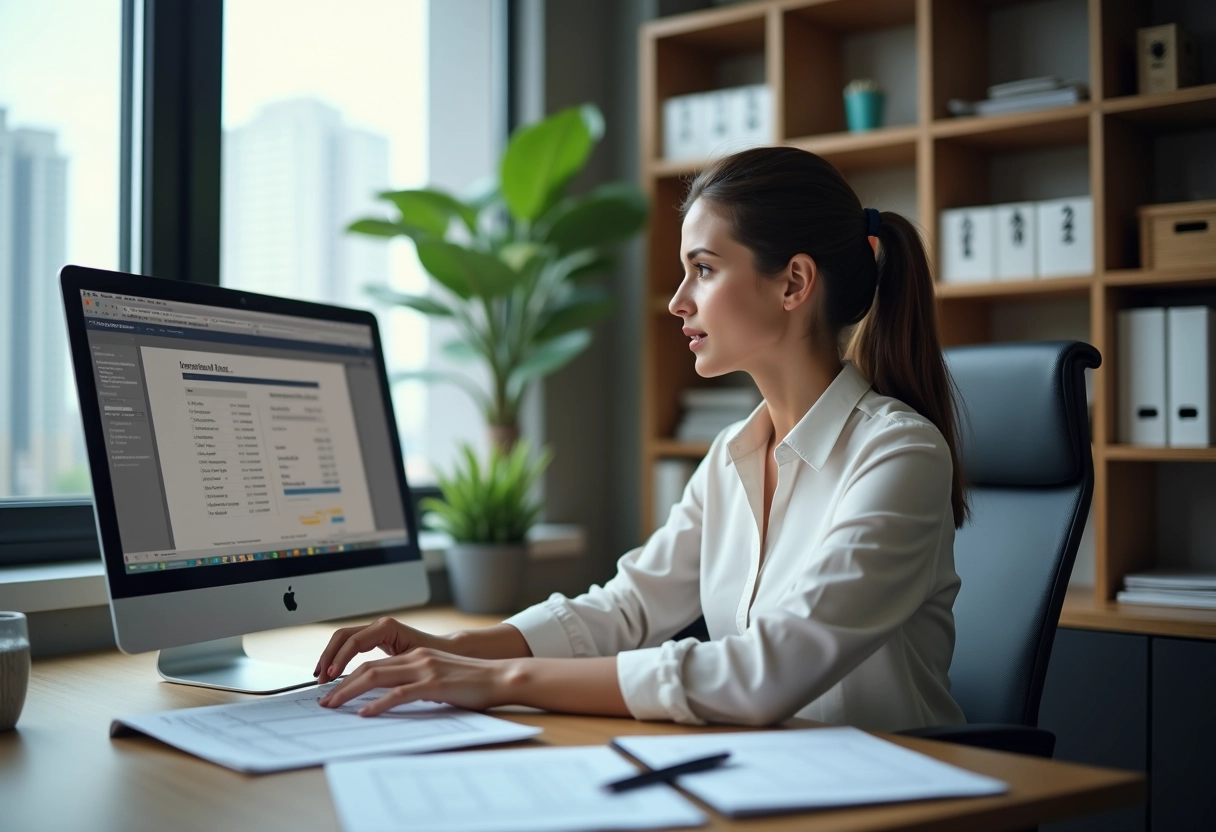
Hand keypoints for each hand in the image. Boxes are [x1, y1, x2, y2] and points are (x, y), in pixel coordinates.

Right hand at [314, 616, 446, 683]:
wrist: (452, 650)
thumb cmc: (439, 657)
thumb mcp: (414, 663)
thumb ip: (394, 670)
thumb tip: (374, 682)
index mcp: (387, 628)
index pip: (354, 641)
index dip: (340, 659)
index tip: (331, 676)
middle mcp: (380, 626)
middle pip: (343, 636)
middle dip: (328, 656)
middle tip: (320, 679)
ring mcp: (377, 631)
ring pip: (343, 639)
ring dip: (330, 657)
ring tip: (320, 677)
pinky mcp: (377, 639)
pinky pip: (351, 645)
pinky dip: (339, 657)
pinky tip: (333, 672)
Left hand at [317, 648, 515, 715]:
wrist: (500, 678)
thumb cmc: (472, 682)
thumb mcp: (438, 677)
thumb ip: (415, 683)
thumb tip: (391, 700)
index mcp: (416, 655)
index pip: (373, 664)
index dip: (348, 676)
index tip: (333, 690)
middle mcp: (416, 658)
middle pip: (368, 668)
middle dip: (341, 684)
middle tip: (324, 701)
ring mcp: (424, 669)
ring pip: (376, 677)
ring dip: (349, 692)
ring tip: (333, 706)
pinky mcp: (434, 684)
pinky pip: (399, 694)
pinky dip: (379, 704)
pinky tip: (365, 714)